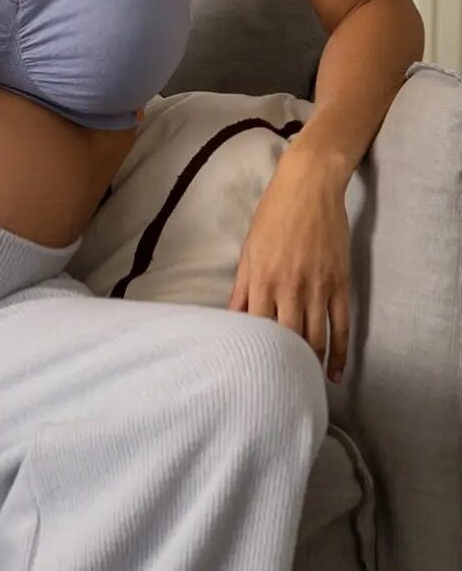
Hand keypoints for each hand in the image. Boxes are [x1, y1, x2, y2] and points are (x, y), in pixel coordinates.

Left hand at [228, 149, 350, 382]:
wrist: (309, 187)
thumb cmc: (273, 215)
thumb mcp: (249, 249)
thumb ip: (241, 287)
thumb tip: (232, 320)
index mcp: (262, 279)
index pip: (256, 329)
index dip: (255, 353)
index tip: (251, 371)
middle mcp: (290, 288)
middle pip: (287, 339)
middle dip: (282, 365)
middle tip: (278, 386)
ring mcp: (318, 288)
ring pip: (315, 338)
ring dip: (309, 365)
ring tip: (302, 383)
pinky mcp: (340, 284)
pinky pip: (341, 327)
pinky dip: (339, 354)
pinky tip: (333, 373)